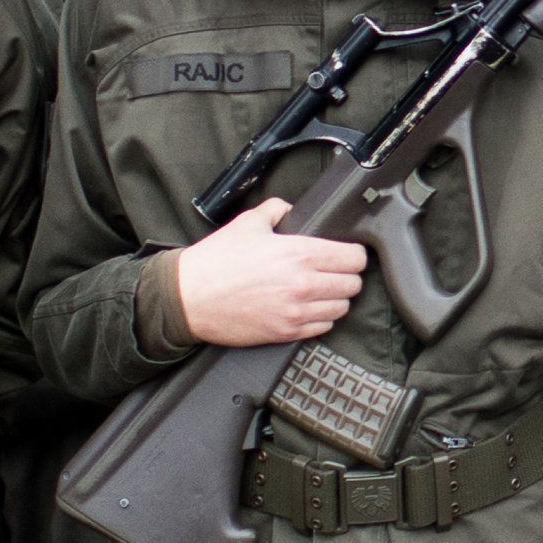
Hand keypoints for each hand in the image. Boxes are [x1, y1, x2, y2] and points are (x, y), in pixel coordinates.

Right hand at [175, 199, 365, 346]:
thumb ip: (277, 209)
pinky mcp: (286, 333)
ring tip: (321, 291)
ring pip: (342, 309)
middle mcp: (304, 285)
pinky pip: (323, 328)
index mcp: (300, 254)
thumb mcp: (248, 223)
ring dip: (335, 299)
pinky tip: (307, 307)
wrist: (188, 297)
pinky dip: (321, 318)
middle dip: (347, 277)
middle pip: (354, 285)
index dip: (354, 254)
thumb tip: (292, 209)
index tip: (347, 254)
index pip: (354, 258)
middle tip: (334, 272)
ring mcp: (296, 312)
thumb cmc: (216, 261)